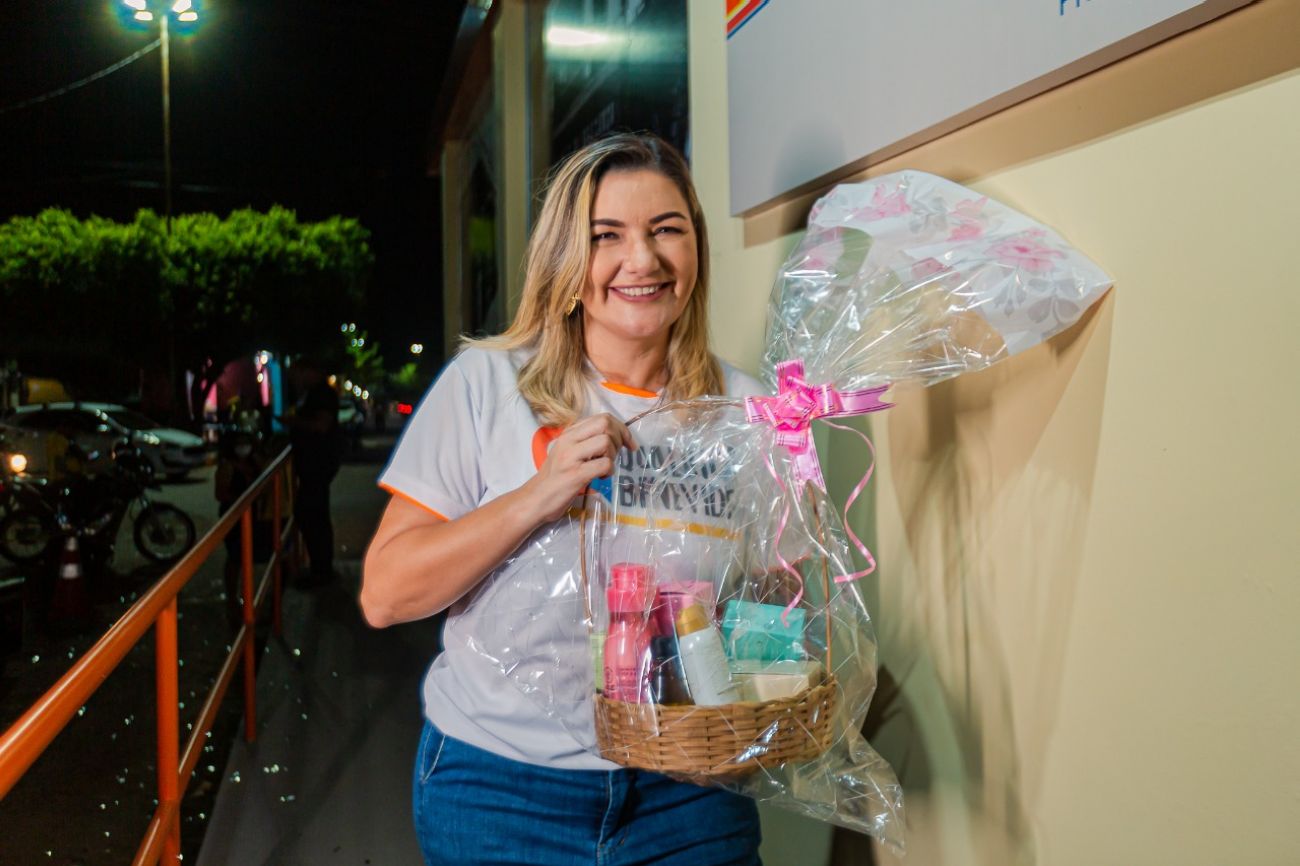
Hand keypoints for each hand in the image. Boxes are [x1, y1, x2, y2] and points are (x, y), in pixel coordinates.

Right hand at [521, 413, 635, 523]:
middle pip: (605, 424)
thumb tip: (614, 436)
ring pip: (606, 442)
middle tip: (617, 455)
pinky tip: (601, 477)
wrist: (536, 499)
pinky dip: (609, 471)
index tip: (628, 443)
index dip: (621, 428)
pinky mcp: (576, 474)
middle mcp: (569, 440)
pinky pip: (604, 464)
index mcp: (569, 433)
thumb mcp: (567, 452)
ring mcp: (571, 457)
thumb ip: (585, 441)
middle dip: (620, 438)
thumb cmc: (555, 477)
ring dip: (613, 456)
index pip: (602, 418)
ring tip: (605, 468)